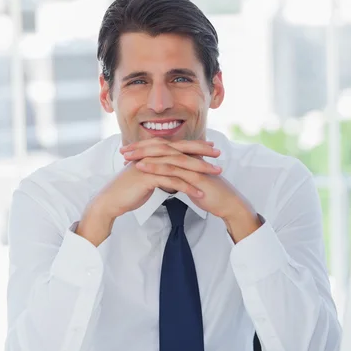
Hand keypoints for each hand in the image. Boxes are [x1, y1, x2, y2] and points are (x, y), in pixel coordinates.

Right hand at [76, 157, 208, 245]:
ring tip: (215, 174)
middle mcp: (152, 155)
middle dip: (201, 152)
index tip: (211, 148)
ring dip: (200, 170)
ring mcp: (150, 165)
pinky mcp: (148, 178)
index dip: (195, 145)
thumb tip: (171, 175)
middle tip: (219, 154)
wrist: (110, 200)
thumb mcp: (146, 178)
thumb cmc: (128, 191)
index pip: (177, 146)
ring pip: (179, 165)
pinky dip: (187, 188)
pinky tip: (199, 194)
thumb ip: (159, 173)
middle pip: (181, 151)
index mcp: (152, 153)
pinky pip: (172, 182)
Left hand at [123, 139, 260, 241]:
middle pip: (161, 147)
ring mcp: (192, 165)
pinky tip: (141, 168)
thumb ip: (179, 177)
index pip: (163, 148)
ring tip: (127, 157)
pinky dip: (155, 167)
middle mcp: (188, 157)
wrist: (227, 203)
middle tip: (123, 151)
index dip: (145, 148)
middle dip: (140, 148)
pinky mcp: (194, 176)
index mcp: (187, 157)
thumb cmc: (210, 193)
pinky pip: (172, 169)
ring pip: (164, 156)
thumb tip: (166, 178)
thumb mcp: (190, 182)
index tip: (129, 151)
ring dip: (143, 155)